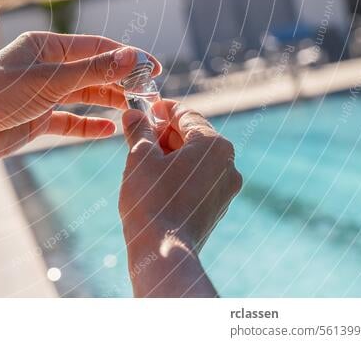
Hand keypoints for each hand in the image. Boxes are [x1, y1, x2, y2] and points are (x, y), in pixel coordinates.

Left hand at [0, 31, 159, 165]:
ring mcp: (41, 93)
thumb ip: (93, 71)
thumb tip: (133, 56)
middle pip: (93, 71)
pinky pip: (70, 120)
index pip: (96, 47)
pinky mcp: (37, 119)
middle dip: (121, 81)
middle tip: (151, 94)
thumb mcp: (50, 81)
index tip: (154, 69)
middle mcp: (45, 66)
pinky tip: (109, 130)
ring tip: (135, 111)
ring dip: (108, 102)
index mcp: (46, 46)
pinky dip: (88, 125)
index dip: (127, 57)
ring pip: (84, 95)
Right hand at [119, 100, 241, 296]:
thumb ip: (138, 130)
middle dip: (164, 133)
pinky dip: (178, 173)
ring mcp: (225, 189)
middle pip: (194, 136)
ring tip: (142, 158)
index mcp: (214, 145)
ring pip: (196, 159)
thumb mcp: (140, 157)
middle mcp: (228, 164)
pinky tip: (155, 180)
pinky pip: (198, 179)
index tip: (144, 109)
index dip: (162, 109)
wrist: (164, 251)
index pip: (187, 114)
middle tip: (137, 134)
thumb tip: (132, 114)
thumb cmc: (151, 200)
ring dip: (170, 153)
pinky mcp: (217, 208)